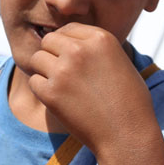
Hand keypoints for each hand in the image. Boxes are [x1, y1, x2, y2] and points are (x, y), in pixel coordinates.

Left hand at [27, 23, 157, 156]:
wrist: (127, 135)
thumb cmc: (129, 102)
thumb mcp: (121, 62)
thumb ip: (96, 49)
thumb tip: (74, 42)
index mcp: (100, 38)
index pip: (68, 29)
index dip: (67, 44)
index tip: (73, 60)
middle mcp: (79, 50)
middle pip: (48, 41)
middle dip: (53, 55)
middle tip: (64, 74)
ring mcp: (63, 71)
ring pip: (37, 59)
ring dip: (45, 71)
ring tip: (62, 87)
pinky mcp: (51, 93)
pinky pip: (34, 81)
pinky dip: (42, 90)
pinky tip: (59, 100)